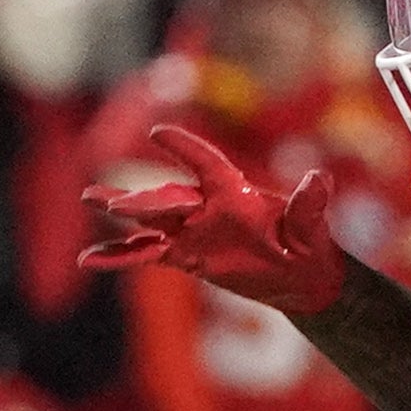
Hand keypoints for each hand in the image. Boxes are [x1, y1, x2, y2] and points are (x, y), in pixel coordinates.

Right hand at [81, 123, 347, 313]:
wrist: (299, 276)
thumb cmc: (308, 245)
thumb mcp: (311, 226)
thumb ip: (309, 204)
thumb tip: (321, 179)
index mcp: (234, 191)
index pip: (204, 165)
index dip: (183, 149)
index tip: (157, 134)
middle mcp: (207, 206)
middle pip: (167, 198)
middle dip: (140, 200)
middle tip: (109, 202)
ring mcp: (192, 230)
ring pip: (149, 219)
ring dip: (121, 212)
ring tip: (88, 198)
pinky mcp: (185, 256)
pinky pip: (146, 254)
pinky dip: (119, 257)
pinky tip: (89, 259)